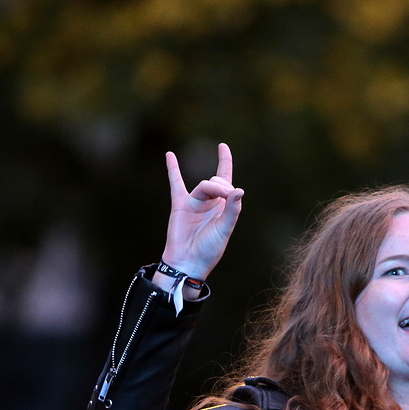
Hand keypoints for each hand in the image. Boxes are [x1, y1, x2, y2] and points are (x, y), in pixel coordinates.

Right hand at [159, 142, 242, 282]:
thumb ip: (232, 209)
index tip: (222, 147)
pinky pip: (176, 183)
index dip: (225, 162)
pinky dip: (173, 169)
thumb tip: (239, 190)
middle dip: (223, 186)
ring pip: (204, 184)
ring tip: (216, 195)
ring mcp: (194, 202)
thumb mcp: (225, 229)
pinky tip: (169, 154)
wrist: (188, 262)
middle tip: (226, 197)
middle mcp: (209, 202)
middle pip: (218, 181)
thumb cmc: (209, 249)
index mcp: (223, 207)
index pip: (226, 180)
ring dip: (212, 187)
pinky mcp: (180, 205)